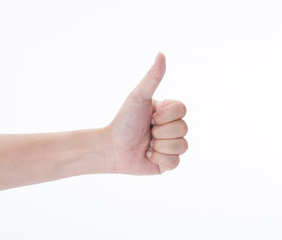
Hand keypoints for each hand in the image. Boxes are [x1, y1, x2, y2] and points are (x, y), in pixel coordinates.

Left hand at [104, 52, 187, 173]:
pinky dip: (158, 159)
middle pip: (184, 128)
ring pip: (182, 146)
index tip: (149, 117)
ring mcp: (171, 145)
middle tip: (146, 131)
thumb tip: (161, 53)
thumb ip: (152, 78)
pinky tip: (148, 155)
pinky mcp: (168, 163)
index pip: (183, 110)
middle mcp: (172, 127)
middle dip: (160, 131)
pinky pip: (175, 162)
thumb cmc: (123, 121)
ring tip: (147, 144)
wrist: (111, 148)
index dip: (165, 116)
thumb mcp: (138, 98)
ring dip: (159, 146)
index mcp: (167, 111)